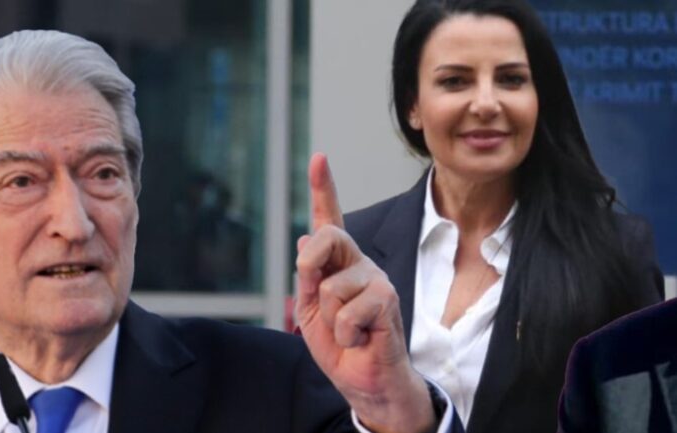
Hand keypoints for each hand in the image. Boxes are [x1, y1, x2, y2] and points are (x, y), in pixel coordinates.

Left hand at [296, 153, 436, 432]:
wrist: (365, 381)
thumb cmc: (341, 347)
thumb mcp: (310, 312)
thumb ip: (308, 276)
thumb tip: (304, 234)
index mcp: (337, 265)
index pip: (329, 221)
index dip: (323, 189)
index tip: (319, 158)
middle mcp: (358, 264)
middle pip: (328, 237)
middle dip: (310, 265)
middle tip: (318, 298)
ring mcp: (375, 279)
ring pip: (331, 287)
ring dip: (330, 321)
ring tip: (348, 331)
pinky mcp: (387, 299)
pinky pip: (347, 312)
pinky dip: (345, 334)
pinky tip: (360, 339)